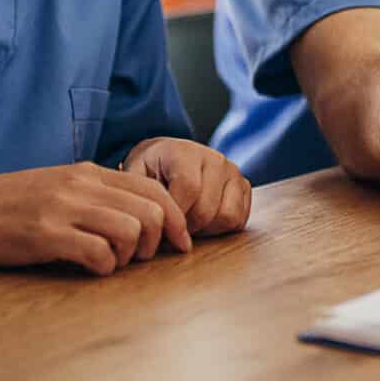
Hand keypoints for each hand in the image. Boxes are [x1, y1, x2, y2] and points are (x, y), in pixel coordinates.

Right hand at [0, 163, 192, 275]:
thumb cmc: (6, 207)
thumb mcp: (56, 188)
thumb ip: (93, 195)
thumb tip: (137, 218)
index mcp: (87, 172)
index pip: (154, 189)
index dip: (175, 220)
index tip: (178, 244)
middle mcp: (81, 184)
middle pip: (151, 210)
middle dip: (156, 241)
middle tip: (140, 259)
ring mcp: (63, 208)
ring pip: (131, 231)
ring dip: (129, 256)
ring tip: (110, 263)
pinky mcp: (46, 235)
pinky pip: (98, 254)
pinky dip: (103, 268)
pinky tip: (88, 269)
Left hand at [123, 137, 252, 236]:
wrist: (170, 157)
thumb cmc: (151, 169)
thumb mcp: (135, 174)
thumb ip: (140, 193)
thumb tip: (147, 220)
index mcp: (185, 152)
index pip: (189, 189)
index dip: (176, 215)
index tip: (162, 224)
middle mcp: (214, 158)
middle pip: (207, 209)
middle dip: (187, 227)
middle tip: (172, 227)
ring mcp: (232, 172)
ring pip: (228, 216)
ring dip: (206, 229)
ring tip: (188, 223)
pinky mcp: (244, 186)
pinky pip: (239, 219)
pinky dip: (221, 228)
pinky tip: (203, 221)